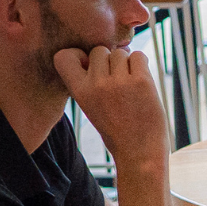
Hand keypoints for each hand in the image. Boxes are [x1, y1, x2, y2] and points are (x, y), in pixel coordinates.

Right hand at [53, 46, 167, 165]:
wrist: (140, 154)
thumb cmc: (118, 132)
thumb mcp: (92, 107)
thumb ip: (91, 82)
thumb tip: (106, 51)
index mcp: (79, 92)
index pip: (63, 56)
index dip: (78, 56)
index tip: (89, 68)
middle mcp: (96, 84)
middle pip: (99, 50)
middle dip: (109, 62)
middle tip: (119, 83)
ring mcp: (119, 82)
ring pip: (120, 53)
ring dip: (127, 64)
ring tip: (132, 87)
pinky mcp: (141, 82)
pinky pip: (139, 56)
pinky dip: (142, 65)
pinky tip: (143, 82)